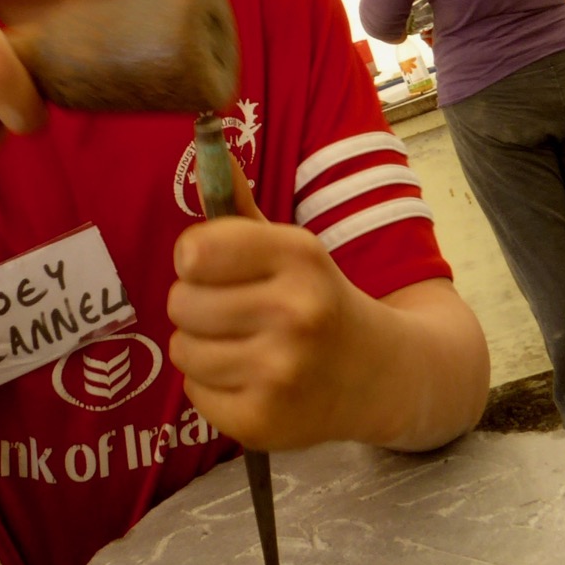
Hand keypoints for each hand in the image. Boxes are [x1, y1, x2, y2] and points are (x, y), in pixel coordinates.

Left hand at [167, 160, 378, 450]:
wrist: (384, 376)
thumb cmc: (319, 299)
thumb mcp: (291, 247)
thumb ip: (239, 206)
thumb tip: (205, 140)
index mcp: (299, 257)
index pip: (194, 251)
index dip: (194, 258)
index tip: (212, 265)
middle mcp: (295, 313)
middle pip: (180, 302)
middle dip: (196, 304)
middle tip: (233, 310)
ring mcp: (281, 373)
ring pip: (182, 349)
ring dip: (201, 346)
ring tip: (241, 344)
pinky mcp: (266, 423)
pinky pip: (195, 392)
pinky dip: (212, 387)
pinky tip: (250, 378)